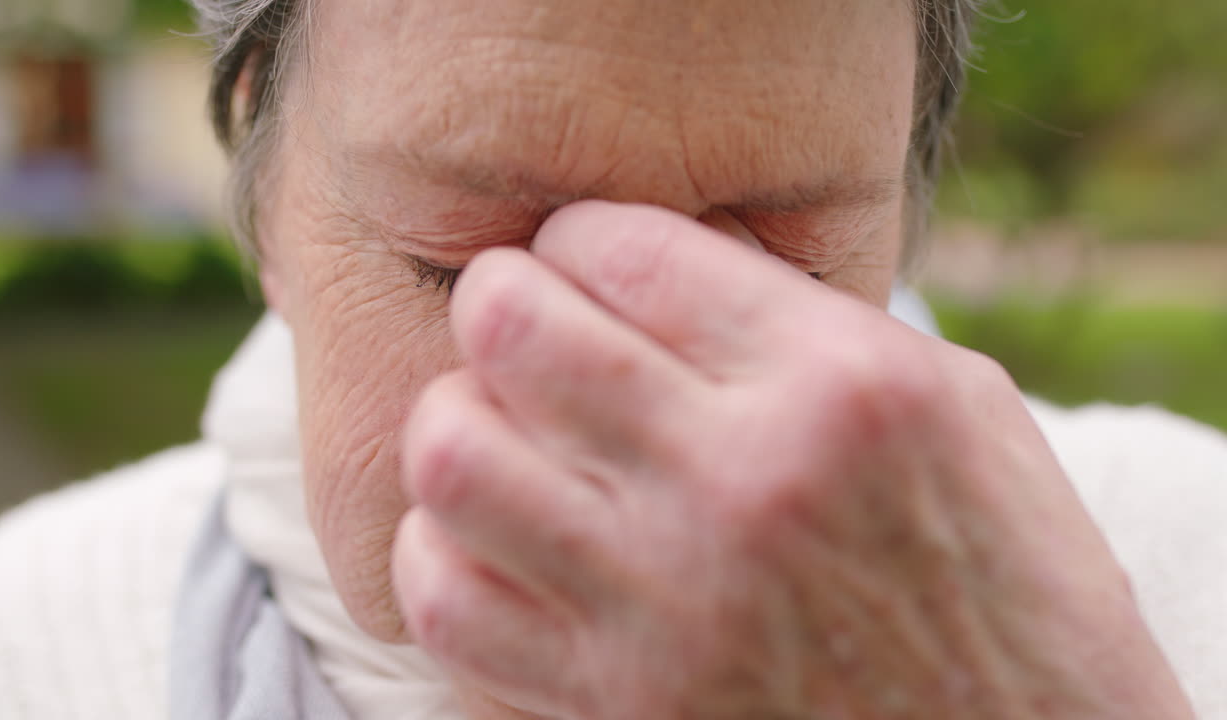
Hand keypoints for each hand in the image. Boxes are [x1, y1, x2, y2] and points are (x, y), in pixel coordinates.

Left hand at [393, 201, 1192, 718]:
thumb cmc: (1011, 582)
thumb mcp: (960, 411)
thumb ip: (808, 323)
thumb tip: (654, 269)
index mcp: (838, 386)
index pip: (622, 249)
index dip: (574, 239)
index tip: (578, 264)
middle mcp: (740, 483)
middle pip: (509, 329)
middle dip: (496, 304)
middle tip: (520, 327)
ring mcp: (667, 607)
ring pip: (451, 458)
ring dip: (457, 424)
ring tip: (501, 434)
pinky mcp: (616, 707)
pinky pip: (446, 602)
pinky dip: (445, 555)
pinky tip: (497, 542)